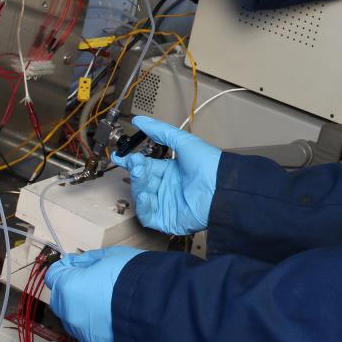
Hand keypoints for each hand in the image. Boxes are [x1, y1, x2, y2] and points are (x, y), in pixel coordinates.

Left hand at [45, 246, 144, 341]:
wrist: (155, 306)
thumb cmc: (133, 276)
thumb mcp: (110, 255)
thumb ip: (87, 260)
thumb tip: (76, 263)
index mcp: (68, 287)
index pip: (54, 275)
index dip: (66, 268)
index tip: (78, 265)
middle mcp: (69, 313)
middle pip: (61, 299)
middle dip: (73, 290)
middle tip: (95, 283)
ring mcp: (81, 332)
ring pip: (74, 319)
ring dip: (84, 310)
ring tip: (107, 303)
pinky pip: (89, 334)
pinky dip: (96, 327)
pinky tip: (113, 319)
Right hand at [112, 115, 220, 235]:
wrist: (222, 187)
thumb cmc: (208, 164)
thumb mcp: (183, 141)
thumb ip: (160, 131)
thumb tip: (140, 120)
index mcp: (171, 172)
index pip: (145, 167)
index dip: (132, 162)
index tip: (119, 156)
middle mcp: (167, 188)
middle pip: (142, 182)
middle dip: (136, 172)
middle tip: (134, 163)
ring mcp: (167, 205)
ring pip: (142, 198)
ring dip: (138, 186)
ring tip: (141, 174)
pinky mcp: (167, 221)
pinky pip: (148, 215)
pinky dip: (144, 206)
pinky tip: (145, 194)